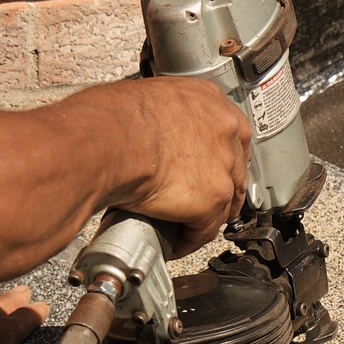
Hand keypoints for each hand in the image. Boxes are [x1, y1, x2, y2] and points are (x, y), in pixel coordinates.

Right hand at [103, 77, 251, 254]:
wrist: (108, 138)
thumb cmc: (114, 117)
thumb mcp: (151, 100)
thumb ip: (168, 117)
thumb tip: (154, 134)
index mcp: (210, 101)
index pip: (229, 134)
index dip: (221, 157)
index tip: (213, 169)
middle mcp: (224, 131)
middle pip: (234, 169)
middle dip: (222, 189)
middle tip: (203, 203)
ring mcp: (222, 166)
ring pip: (223, 202)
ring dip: (207, 217)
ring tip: (187, 226)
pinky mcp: (212, 199)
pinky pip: (204, 229)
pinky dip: (189, 240)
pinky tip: (175, 242)